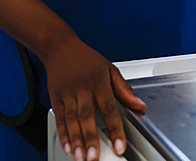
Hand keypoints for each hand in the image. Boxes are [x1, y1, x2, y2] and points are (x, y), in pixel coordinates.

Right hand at [43, 34, 145, 159]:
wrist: (60, 46)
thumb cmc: (86, 59)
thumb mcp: (109, 68)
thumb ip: (124, 89)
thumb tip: (139, 105)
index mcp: (99, 81)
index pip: (109, 107)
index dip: (115, 128)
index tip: (119, 146)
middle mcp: (82, 88)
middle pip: (87, 115)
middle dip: (91, 138)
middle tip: (94, 157)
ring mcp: (67, 93)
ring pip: (72, 119)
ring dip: (76, 140)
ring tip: (80, 157)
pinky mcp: (55, 97)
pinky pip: (59, 118)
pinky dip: (63, 134)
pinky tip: (68, 147)